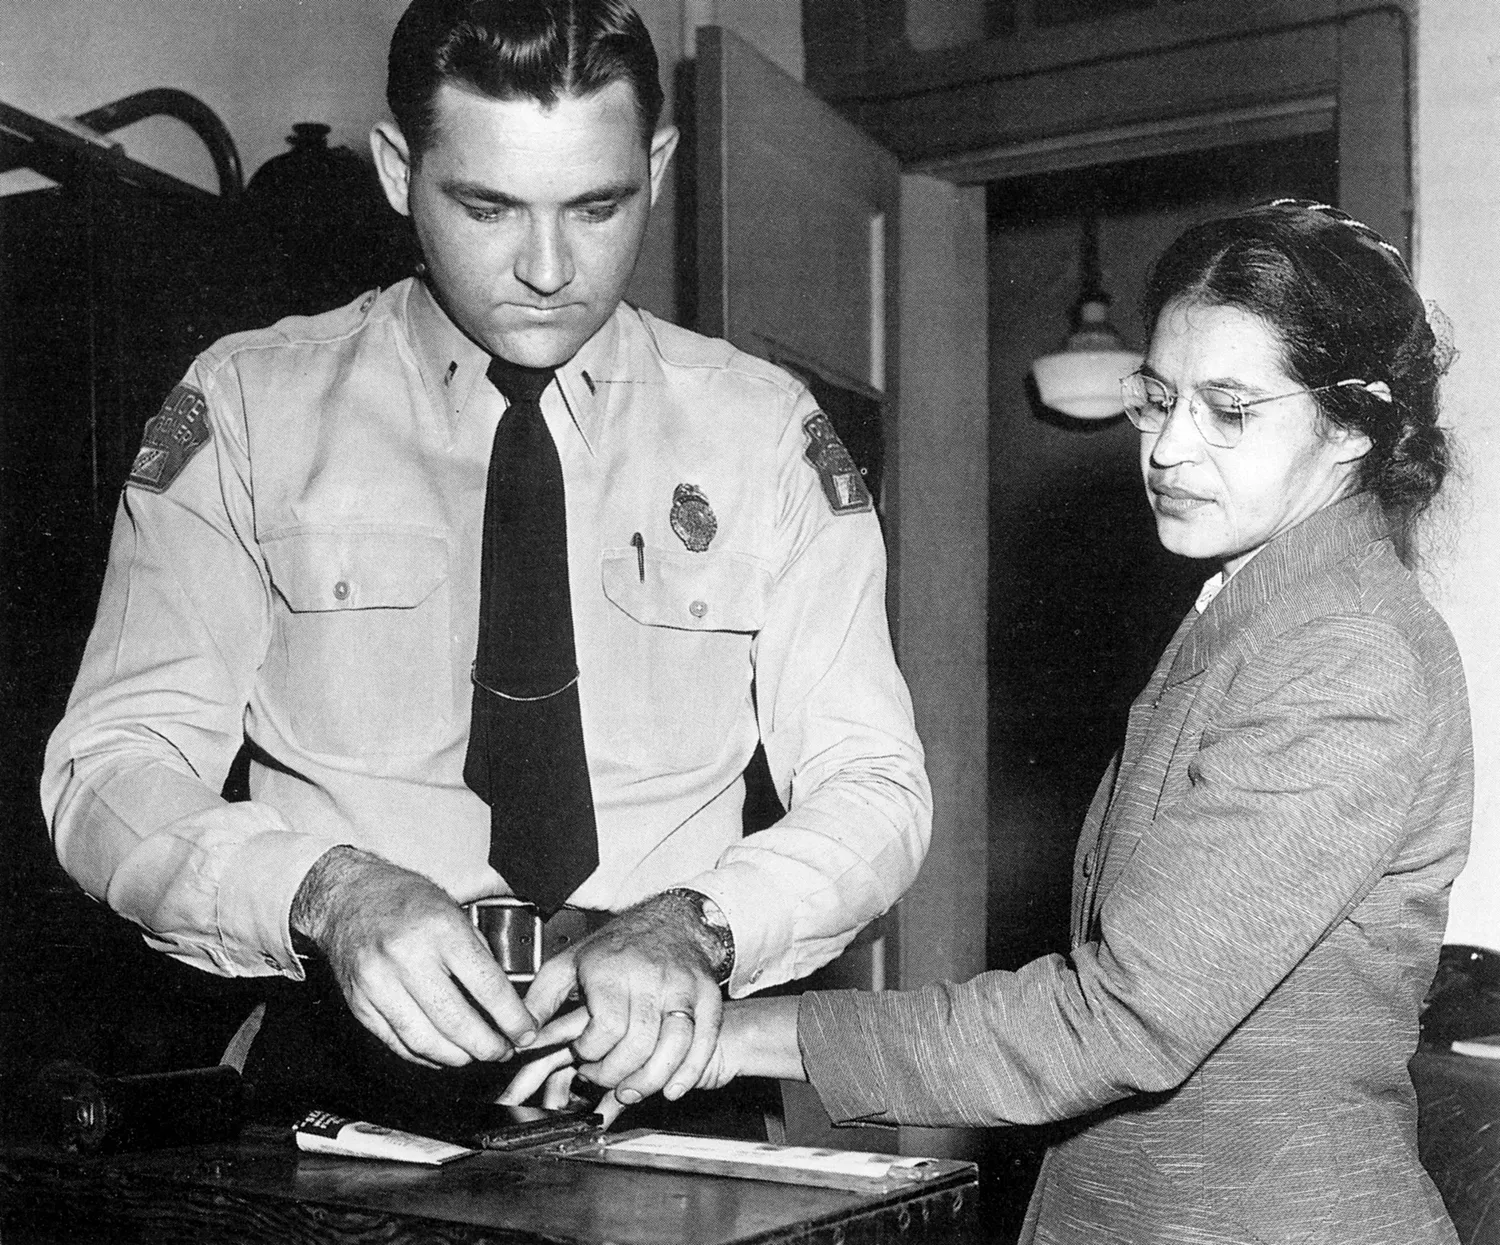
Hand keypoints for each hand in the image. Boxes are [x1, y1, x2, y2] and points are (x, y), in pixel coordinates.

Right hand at [290, 846, 537, 1066]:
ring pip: (425, 1041)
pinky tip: (444, 1053)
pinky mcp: (360, 1004)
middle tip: (504, 1051)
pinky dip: (425, 1055)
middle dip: (488, 1046)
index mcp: (441, 930)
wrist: (348, 897)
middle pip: (456, 1022)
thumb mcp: (454, 910)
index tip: (526, 1032)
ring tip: (476, 1055)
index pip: (487, 987)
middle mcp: (407, 958)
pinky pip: (398, 1043)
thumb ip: (479, 953)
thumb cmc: (406, 900)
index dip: (512, 1017)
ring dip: (458, 1057)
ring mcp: (378, 984)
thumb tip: (505, 999)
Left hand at [513, 894, 724, 1105]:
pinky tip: (672, 1087)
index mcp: (612, 970)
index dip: (591, 1054)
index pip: (605, 1029)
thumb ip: (540, 1001)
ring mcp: (683, 987)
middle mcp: (650, 977)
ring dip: (651, 1080)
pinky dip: (688, 1072)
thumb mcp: (568, 964)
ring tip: (632, 1089)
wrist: (672, 921)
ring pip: (673, 1047)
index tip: (582, 1056)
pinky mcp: (707, 996)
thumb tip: (519, 1036)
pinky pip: (702, 1042)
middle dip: (616, 1074)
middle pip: (638, 1044)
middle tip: (603, 1078)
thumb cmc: (618, 947)